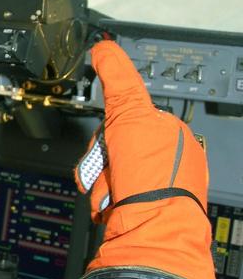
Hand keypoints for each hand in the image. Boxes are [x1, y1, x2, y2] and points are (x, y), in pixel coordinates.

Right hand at [76, 40, 215, 278]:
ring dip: (101, 180)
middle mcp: (171, 162)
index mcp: (177, 136)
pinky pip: (110, 196)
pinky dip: (104, 199)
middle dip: (104, 157)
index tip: (111, 140)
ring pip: (110, 171)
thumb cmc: (152, 177)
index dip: (114, 128)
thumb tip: (104, 48)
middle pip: (116, 144)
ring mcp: (156, 189)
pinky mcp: (140, 212)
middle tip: (113, 167)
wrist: (148, 231)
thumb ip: (119, 78)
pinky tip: (111, 206)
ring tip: (111, 193)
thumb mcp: (131, 112)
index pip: (132, 116)